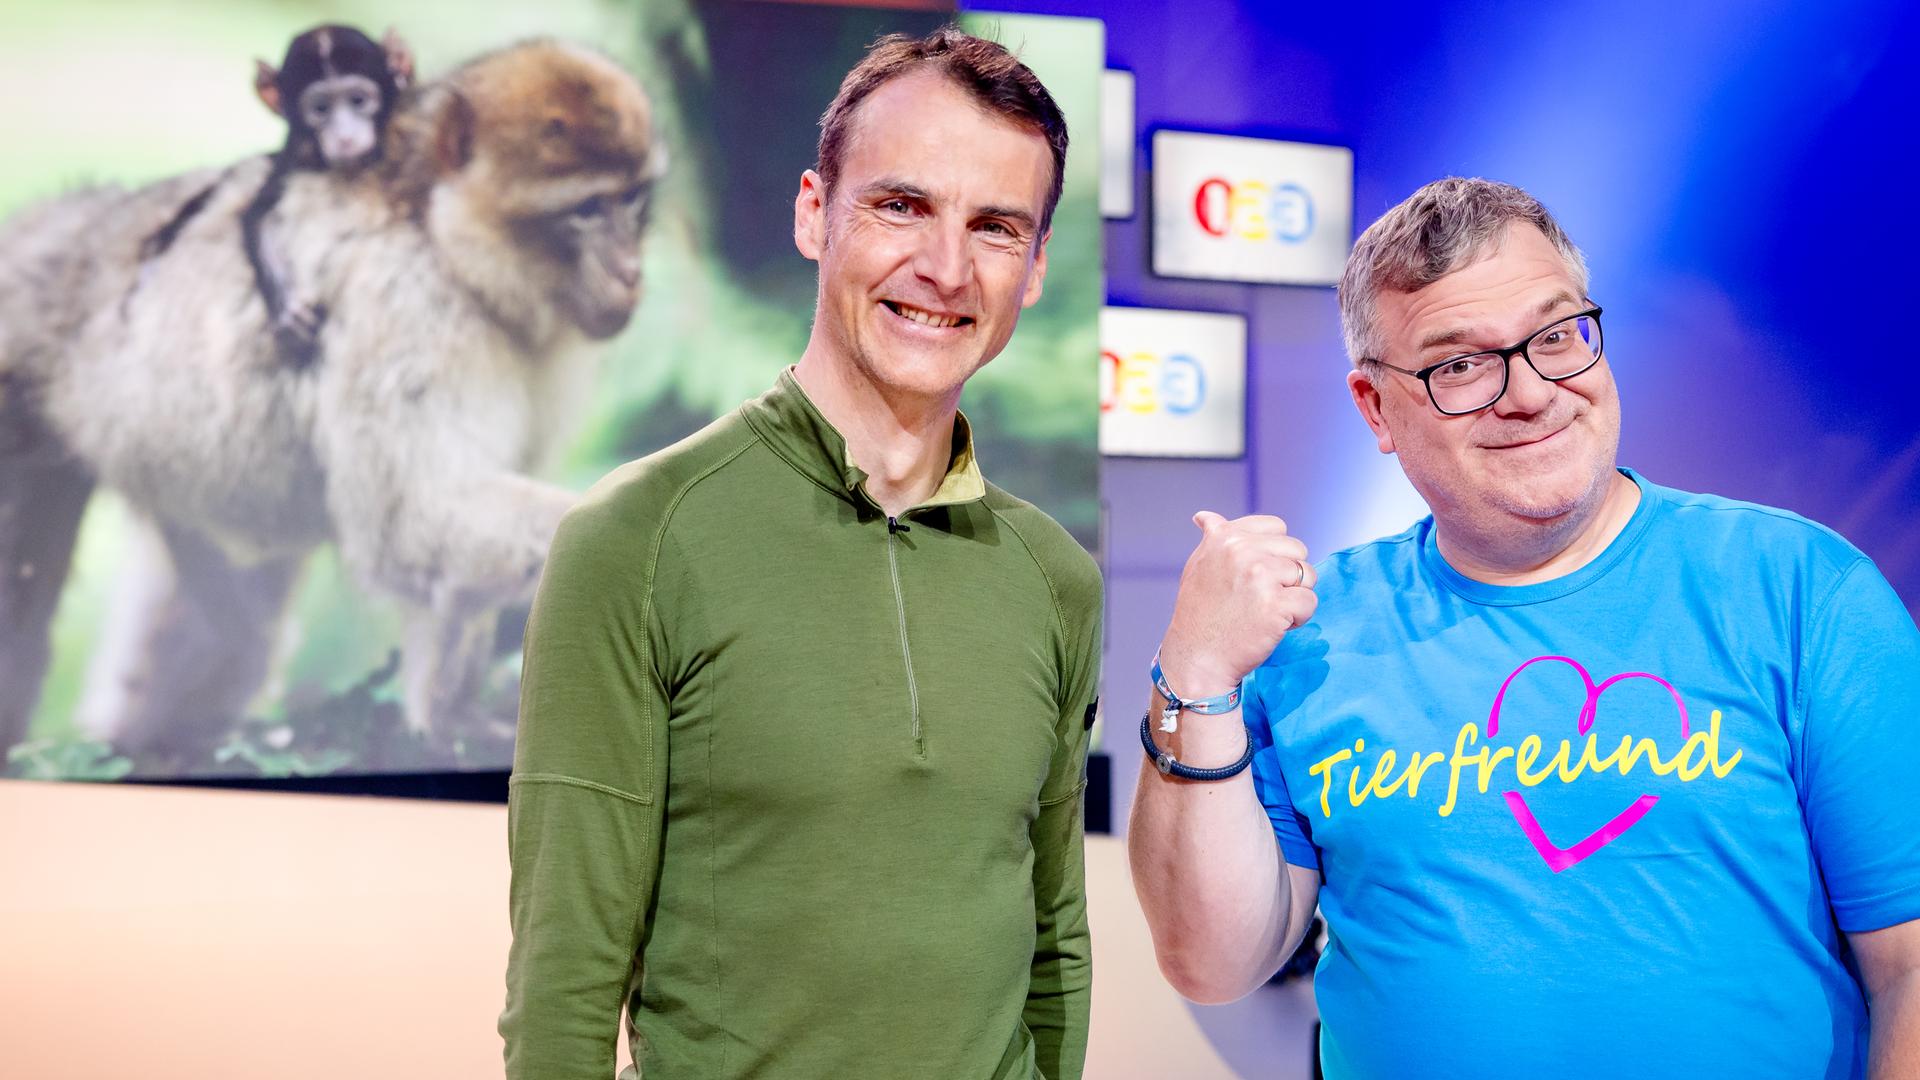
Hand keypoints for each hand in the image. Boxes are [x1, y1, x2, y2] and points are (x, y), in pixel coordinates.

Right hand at [1157, 511, 1316, 698]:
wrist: (1196, 657)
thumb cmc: (1199, 613)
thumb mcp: (1199, 565)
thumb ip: (1213, 538)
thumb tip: (1205, 516)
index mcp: (1226, 537)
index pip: (1277, 528)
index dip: (1275, 553)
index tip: (1256, 575)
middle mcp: (1242, 551)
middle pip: (1297, 551)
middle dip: (1287, 575)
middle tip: (1260, 598)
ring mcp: (1260, 576)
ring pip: (1307, 575)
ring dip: (1294, 596)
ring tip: (1266, 611)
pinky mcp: (1276, 604)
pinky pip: (1309, 602)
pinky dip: (1299, 617)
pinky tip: (1274, 625)